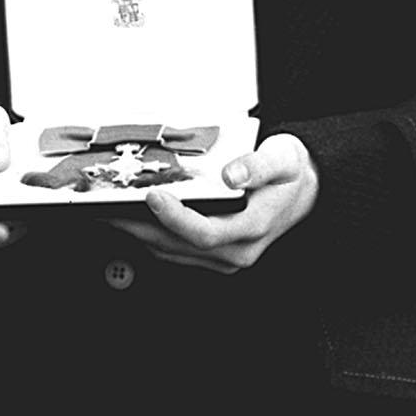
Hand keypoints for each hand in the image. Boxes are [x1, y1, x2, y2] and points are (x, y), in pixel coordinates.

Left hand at [104, 133, 317, 272]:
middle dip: (139, 228)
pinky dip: (152, 235)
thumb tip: (231, 174)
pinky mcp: (217, 254)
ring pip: (173, 251)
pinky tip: (134, 217)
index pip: (205, 233)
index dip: (175, 218)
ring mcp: (226, 257)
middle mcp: (238, 250)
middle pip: (178, 246)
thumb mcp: (283, 158)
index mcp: (253, 228)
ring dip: (139, 234)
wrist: (307, 189)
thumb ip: (257, 166)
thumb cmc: (292, 171)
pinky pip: (177, 250)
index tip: (152, 195)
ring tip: (110, 212)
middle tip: (107, 208)